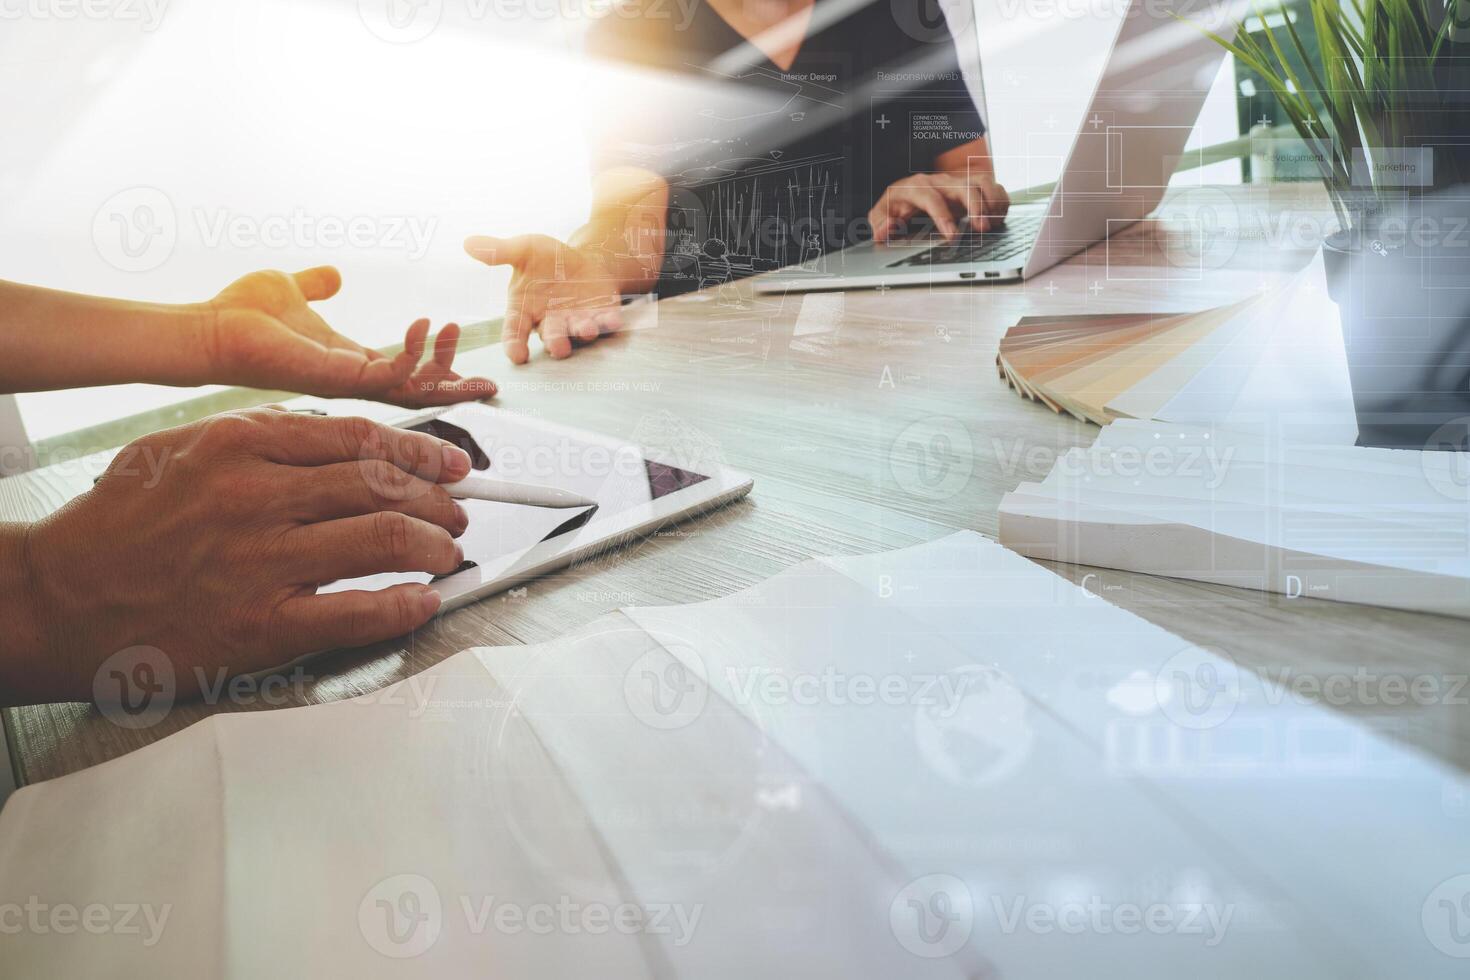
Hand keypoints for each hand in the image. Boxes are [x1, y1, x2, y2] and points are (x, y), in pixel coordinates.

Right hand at [22, 409, 473, 702]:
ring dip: (434, 545)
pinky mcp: (261, 625)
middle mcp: (256, 495)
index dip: (420, 448)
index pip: (359, 436)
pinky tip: (423, 603)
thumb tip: (330, 433)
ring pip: (385, 537)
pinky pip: (358, 611)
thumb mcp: (178, 450)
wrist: (54, 601)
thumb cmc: (116, 528)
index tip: (449, 462)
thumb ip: (256, 436)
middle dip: (438, 498)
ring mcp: (261, 560)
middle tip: (457, 512)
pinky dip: (404, 606)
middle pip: (383, 482)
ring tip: (448, 553)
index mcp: (239, 444)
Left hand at [206, 266, 496, 405]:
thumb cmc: (241, 314)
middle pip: (418, 394)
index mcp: (346, 362)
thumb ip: (317, 285)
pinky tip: (419, 328)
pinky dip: (411, 357)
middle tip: (487, 377)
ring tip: (448, 328)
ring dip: (439, 366)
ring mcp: (345, 383)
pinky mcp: (336, 378)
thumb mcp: (292, 288)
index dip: (438, 370)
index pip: (405, 375)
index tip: (468, 356)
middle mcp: (351, 379)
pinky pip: (388, 377)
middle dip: (454, 387)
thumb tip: (333, 275)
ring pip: (411, 391)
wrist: (208, 328)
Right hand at [465, 235, 625, 363]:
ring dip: (582, 333)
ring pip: (579, 334)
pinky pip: (605, 323)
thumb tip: (468, 243)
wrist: (583, 258)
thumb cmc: (547, 260)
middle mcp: (551, 322)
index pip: (515, 332)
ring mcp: (577, 321)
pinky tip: (612, 320)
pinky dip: (608, 323)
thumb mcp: (524, 250)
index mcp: (525, 311)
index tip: (517, 356)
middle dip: (555, 342)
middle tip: (558, 347)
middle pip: (551, 337)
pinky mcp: (602, 316)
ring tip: (585, 329)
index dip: (515, 345)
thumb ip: (499, 252)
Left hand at [868, 172, 1010, 241]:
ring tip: (992, 224)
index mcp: (916, 187)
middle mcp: (940, 181)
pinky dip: (1000, 201)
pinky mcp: (971, 186)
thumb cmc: (896, 205)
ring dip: (992, 202)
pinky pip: (992, 186)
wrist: (908, 192)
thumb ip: (880, 224)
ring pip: (982, 182)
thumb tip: (886, 229)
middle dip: (977, 207)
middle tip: (982, 229)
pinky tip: (998, 218)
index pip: (931, 198)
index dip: (943, 216)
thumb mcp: (881, 214)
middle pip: (964, 186)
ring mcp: (957, 182)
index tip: (952, 236)